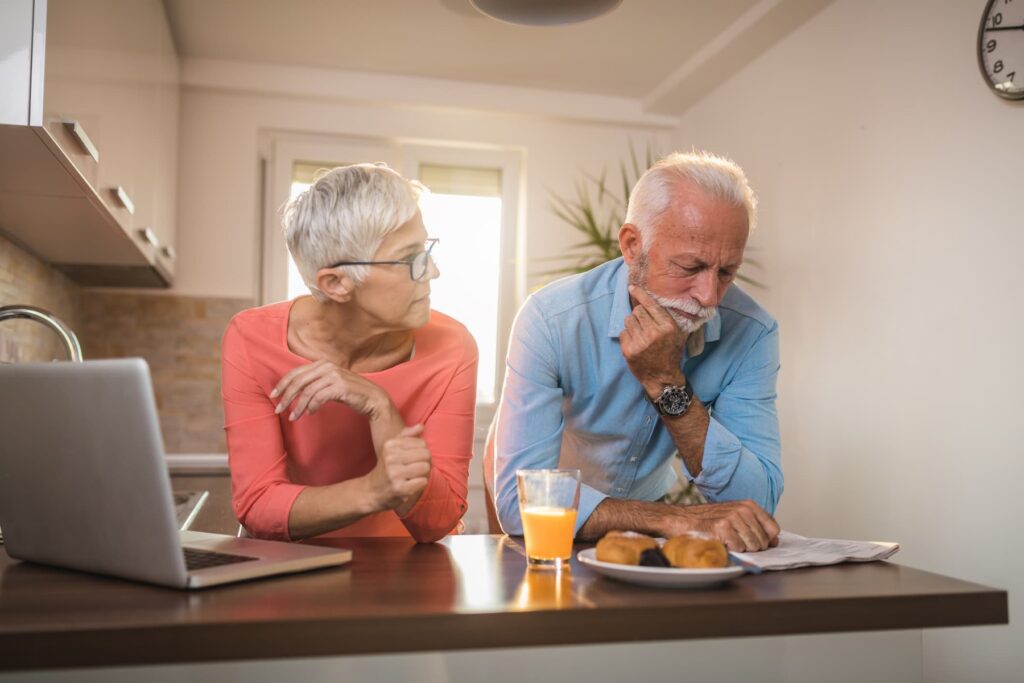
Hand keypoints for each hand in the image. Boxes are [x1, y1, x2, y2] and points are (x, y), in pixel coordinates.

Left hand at [271, 359, 389, 421]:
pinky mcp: (340, 386)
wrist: (373, 399)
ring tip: (293, 417)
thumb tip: (294, 391)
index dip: (282, 384)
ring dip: (298, 406)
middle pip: (298, 381)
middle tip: (278, 409)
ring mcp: (334, 375)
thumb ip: (314, 383)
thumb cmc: (350, 393)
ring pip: (307, 391)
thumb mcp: (329, 384)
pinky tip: (310, 413)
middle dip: (286, 396)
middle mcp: (327, 366)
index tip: (274, 395)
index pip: (296, 372)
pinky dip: (311, 407)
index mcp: (322, 363)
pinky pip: (318, 398)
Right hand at [366, 424, 430, 511]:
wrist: (373, 490)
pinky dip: (420, 484)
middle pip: (426, 454)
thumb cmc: (387, 467)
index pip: (422, 443)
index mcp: (390, 445)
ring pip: (426, 467)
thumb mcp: (393, 448)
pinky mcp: (399, 488)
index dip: (422, 452)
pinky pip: (423, 481)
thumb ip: (408, 435)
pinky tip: (411, 485)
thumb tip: (422, 426)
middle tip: (415, 469)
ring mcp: (394, 473)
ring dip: (423, 474)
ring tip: (413, 476)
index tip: (412, 459)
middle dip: (425, 462)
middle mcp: (391, 457)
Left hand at [621, 285, 686, 397]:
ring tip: (641, 334)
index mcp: (667, 327)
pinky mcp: (628, 350)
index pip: (650, 304)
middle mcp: (654, 333)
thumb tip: (651, 298)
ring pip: (628, 320)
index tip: (632, 287)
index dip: (640, 294)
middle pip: (637, 311)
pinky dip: (627, 336)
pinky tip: (636, 343)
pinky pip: (622, 332)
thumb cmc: (671, 353)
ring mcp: (640, 342)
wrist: (663, 378)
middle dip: (639, 315)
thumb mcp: (678, 334)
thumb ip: (667, 317)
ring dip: (633, 325)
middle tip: (645, 325)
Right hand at [663, 500, 779, 551]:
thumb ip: (756, 527)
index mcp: (749, 505)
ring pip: (752, 545)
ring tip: (727, 540)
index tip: (755, 541)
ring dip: (740, 548)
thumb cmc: (709, 520)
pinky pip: (738, 548)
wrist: (682, 519)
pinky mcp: (722, 527)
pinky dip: (730, 549)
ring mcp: (733, 517)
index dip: (767, 540)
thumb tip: (774, 541)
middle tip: (735, 541)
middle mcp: (743, 509)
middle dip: (751, 546)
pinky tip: (720, 541)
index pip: (773, 529)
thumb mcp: (736, 517)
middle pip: (763, 541)